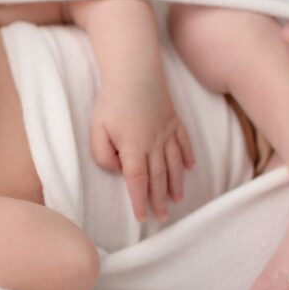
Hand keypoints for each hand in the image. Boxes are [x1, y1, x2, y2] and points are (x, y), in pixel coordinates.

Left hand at [89, 76, 195, 221]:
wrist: (134, 72)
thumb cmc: (111, 102)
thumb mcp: (97, 130)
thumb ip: (103, 155)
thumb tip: (118, 169)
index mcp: (134, 149)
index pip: (138, 182)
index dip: (140, 201)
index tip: (141, 217)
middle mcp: (155, 144)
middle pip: (159, 178)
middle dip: (160, 200)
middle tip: (163, 217)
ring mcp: (167, 132)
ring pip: (175, 164)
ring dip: (176, 183)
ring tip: (178, 199)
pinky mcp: (174, 120)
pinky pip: (184, 142)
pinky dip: (188, 156)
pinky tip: (191, 168)